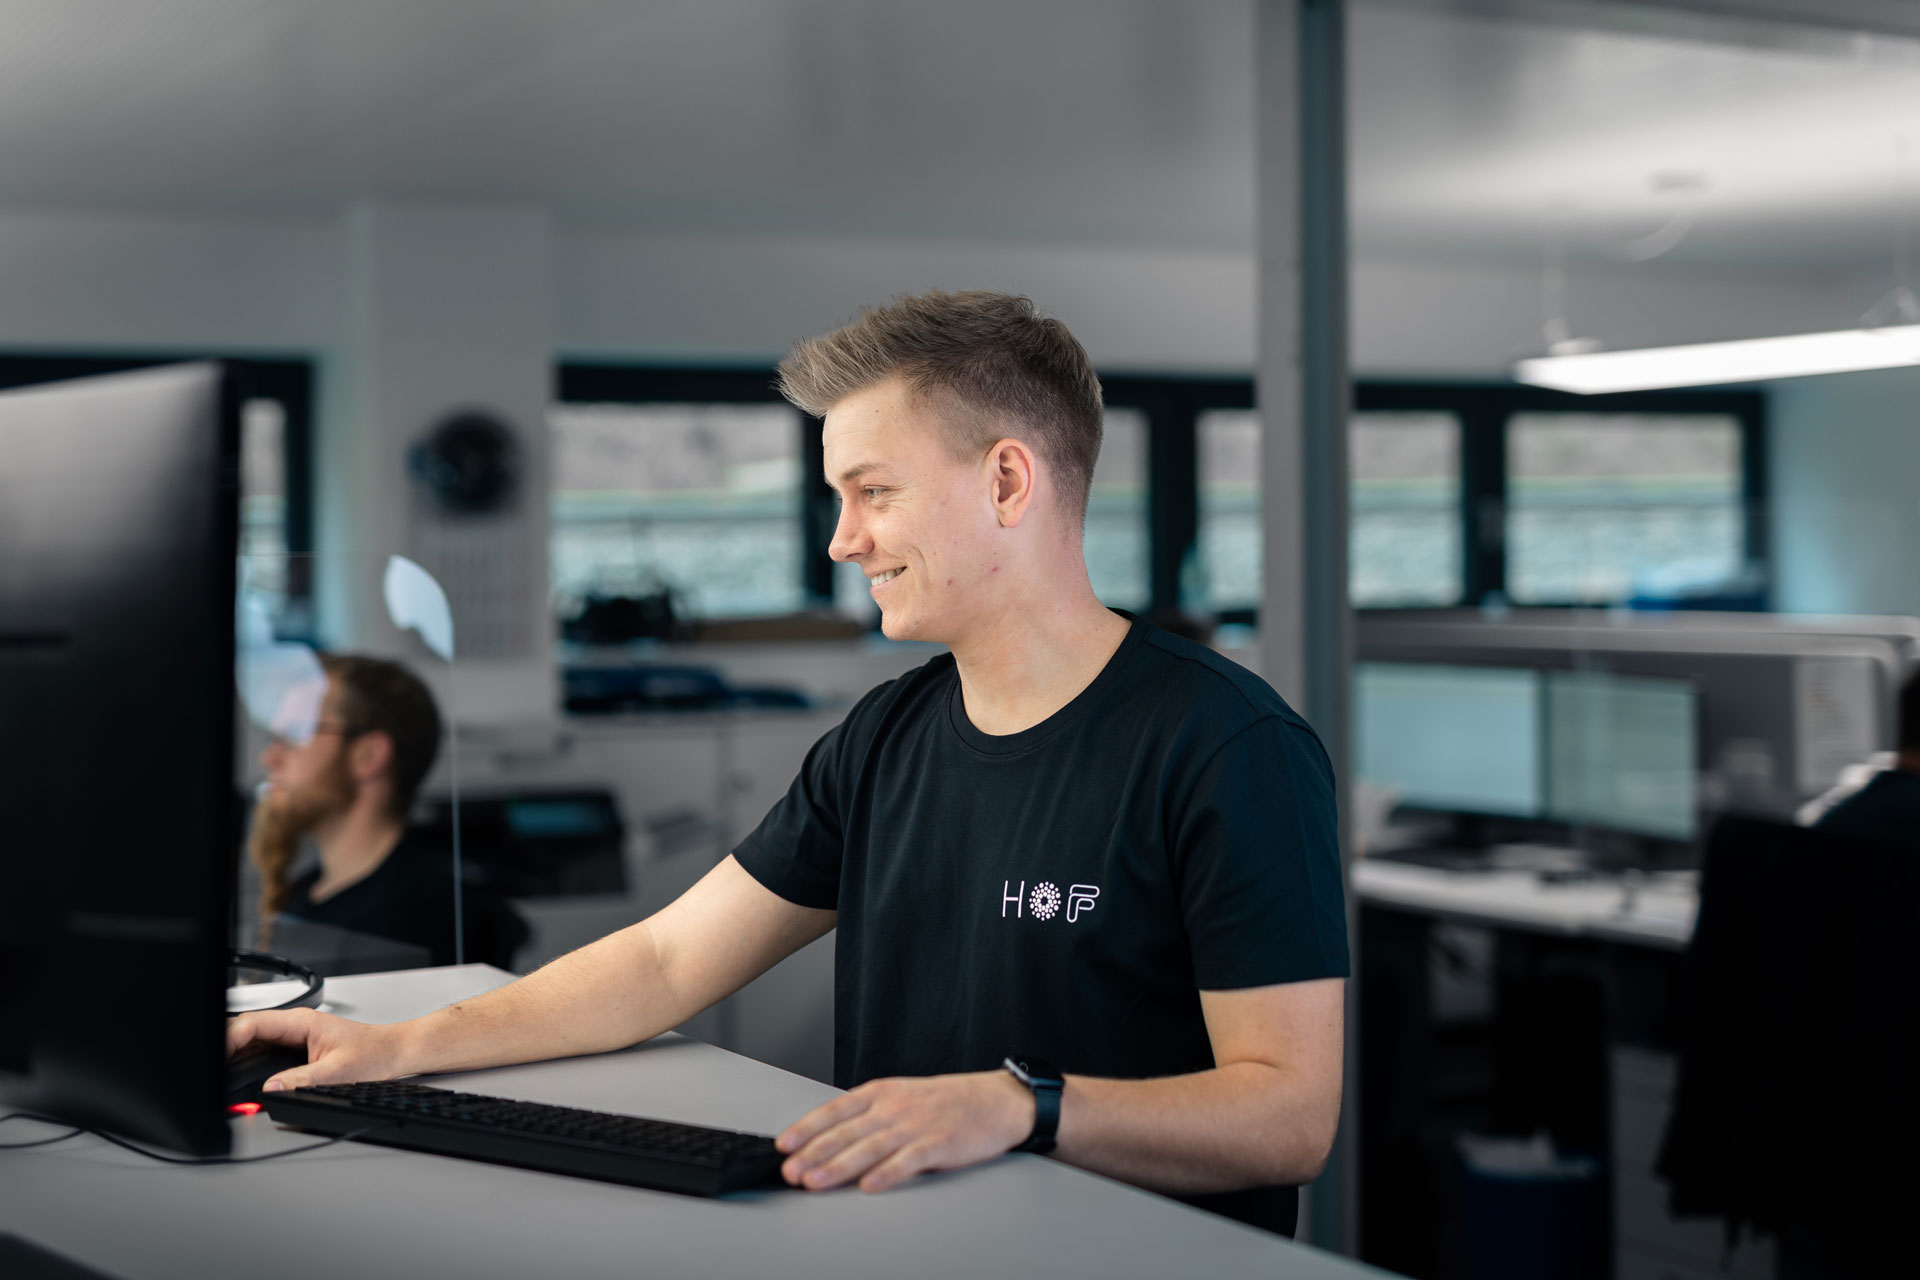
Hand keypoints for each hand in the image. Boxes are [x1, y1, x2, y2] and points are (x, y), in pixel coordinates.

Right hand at [226, 1007, 410, 1092]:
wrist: (393, 1052)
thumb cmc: (374, 1054)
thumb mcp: (338, 1072)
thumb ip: (303, 1080)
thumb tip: (272, 1088)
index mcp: (301, 1022)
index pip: (252, 1023)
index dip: (228, 1039)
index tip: (215, 1058)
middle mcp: (294, 1026)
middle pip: (246, 1030)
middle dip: (224, 1048)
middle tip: (211, 1072)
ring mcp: (293, 1036)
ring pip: (252, 1041)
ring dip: (235, 1056)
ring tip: (220, 1076)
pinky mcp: (295, 1048)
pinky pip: (262, 1051)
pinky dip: (247, 1062)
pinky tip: (238, 1075)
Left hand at [776, 1070, 1036, 1192]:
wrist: (996, 1100)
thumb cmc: (947, 1102)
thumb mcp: (903, 1098)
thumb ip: (870, 1117)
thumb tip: (831, 1142)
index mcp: (882, 1093)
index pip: (835, 1111)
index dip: (807, 1129)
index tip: (784, 1146)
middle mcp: (894, 1107)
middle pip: (846, 1132)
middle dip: (813, 1153)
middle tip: (789, 1172)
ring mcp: (916, 1124)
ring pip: (869, 1147)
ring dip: (838, 1166)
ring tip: (815, 1182)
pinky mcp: (938, 1143)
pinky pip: (907, 1161)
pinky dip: (887, 1174)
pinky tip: (869, 1186)